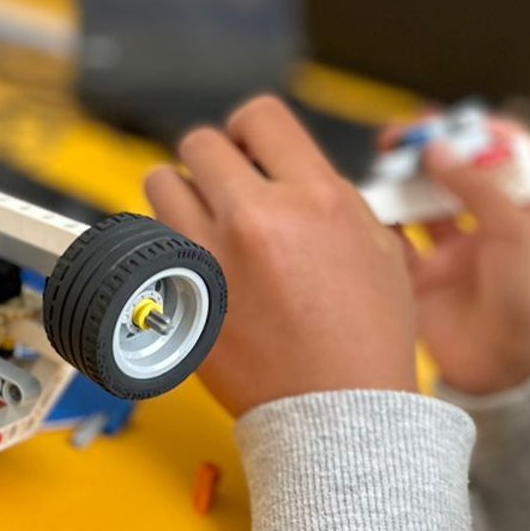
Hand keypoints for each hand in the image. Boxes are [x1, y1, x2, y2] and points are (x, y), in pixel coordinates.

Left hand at [144, 96, 418, 417]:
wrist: (337, 414)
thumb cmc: (364, 341)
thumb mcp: (378, 247)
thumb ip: (330, 195)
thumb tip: (289, 169)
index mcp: (312, 199)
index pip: (259, 115)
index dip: (252, 130)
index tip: (250, 148)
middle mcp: (253, 220)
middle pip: (199, 143)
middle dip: (214, 162)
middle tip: (227, 189)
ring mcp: (206, 259)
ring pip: (161, 185)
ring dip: (181, 198)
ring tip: (206, 226)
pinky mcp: (176, 296)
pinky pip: (151, 243)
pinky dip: (168, 247)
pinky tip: (197, 268)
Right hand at [396, 119, 529, 395]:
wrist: (515, 376)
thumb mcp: (520, 232)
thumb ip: (477, 187)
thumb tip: (438, 149)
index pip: (515, 154)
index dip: (489, 131)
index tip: (457, 121)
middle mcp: (492, 226)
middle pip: (460, 172)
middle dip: (432, 149)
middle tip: (402, 137)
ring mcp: (457, 252)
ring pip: (423, 202)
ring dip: (404, 180)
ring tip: (383, 165)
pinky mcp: (425, 278)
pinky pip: (397, 242)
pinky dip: (382, 223)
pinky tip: (371, 207)